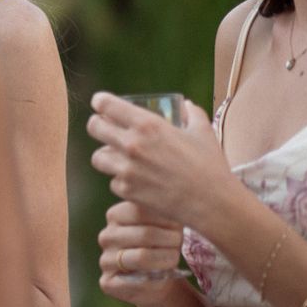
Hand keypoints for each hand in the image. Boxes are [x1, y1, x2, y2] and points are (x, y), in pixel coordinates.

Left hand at [86, 92, 241, 236]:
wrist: (212, 203)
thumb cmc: (209, 166)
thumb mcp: (203, 132)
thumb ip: (192, 114)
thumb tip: (186, 104)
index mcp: (147, 124)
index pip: (107, 105)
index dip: (100, 102)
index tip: (99, 103)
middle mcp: (131, 144)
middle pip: (94, 128)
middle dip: (97, 125)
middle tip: (104, 128)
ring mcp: (126, 169)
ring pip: (98, 157)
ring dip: (106, 155)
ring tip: (117, 156)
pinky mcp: (126, 190)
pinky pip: (113, 181)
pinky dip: (121, 180)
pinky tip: (135, 180)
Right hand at [97, 200, 186, 306]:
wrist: (162, 279)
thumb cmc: (166, 245)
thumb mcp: (166, 223)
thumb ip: (165, 211)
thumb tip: (177, 203)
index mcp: (116, 215)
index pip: (141, 210)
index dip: (167, 219)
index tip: (179, 226)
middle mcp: (106, 236)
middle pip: (146, 234)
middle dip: (172, 241)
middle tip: (179, 245)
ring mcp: (105, 260)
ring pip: (142, 258)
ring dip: (166, 260)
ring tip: (173, 260)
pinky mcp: (107, 283)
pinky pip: (136, 282)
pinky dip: (156, 282)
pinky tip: (162, 279)